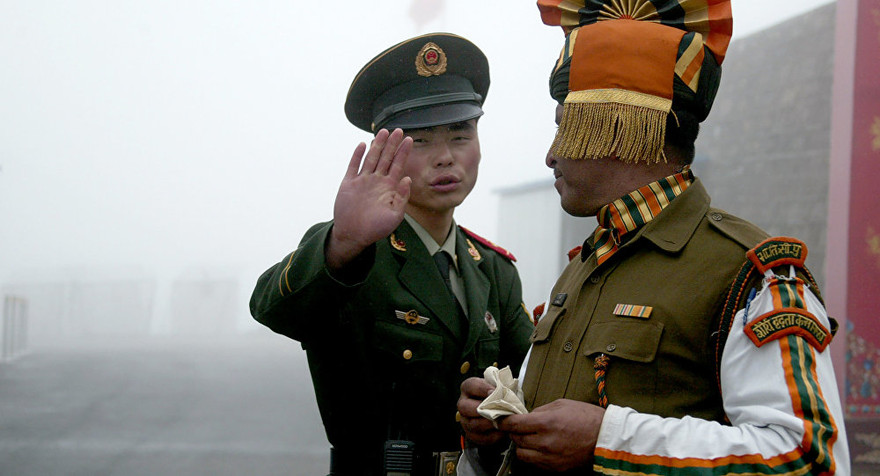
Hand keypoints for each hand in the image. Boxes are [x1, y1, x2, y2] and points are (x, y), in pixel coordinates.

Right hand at [327, 129, 412, 269]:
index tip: (410, 140)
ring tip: (383, 131)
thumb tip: (407, 178)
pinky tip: (363, 145)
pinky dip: (358, 155)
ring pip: (371, 158)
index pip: (398, 165)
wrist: (354, 235)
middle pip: (386, 158)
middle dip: (392, 144)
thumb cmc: (376, 228)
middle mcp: (377, 181)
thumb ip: (402, 197)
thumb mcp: (395, 215)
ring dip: (377, 145)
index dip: (403, 152)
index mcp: (389, 188)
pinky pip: (354, 166)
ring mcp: (363, 181)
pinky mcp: (349, 183)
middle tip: (399, 130)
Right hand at [458, 377, 505, 446]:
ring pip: (473, 424)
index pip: (471, 386)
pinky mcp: (472, 434)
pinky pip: (480, 437)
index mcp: (468, 388)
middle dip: (482, 409)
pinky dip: (493, 436)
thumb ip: (501, 388)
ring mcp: (465, 420)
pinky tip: (502, 431)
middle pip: (466, 407)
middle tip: (498, 410)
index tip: (495, 391)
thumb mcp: (498, 388)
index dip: (483, 388)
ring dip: (490, 424)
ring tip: (503, 421)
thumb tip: (507, 393)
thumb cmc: (499, 396)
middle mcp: (463, 404)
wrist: (498, 412)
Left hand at [497, 399, 603, 471]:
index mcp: (546, 423)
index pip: (514, 424)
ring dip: (522, 445)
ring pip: (522, 454)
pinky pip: (534, 463)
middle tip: (520, 426)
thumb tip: (525, 416)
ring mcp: (550, 458)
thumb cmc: (586, 417)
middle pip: (516, 439)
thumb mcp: (561, 404)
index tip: (501, 419)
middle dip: (515, 432)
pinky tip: (541, 447)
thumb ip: (540, 410)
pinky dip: (533, 455)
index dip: (504, 421)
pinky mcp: (555, 468)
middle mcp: (545, 442)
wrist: (606, 438)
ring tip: (530, 438)